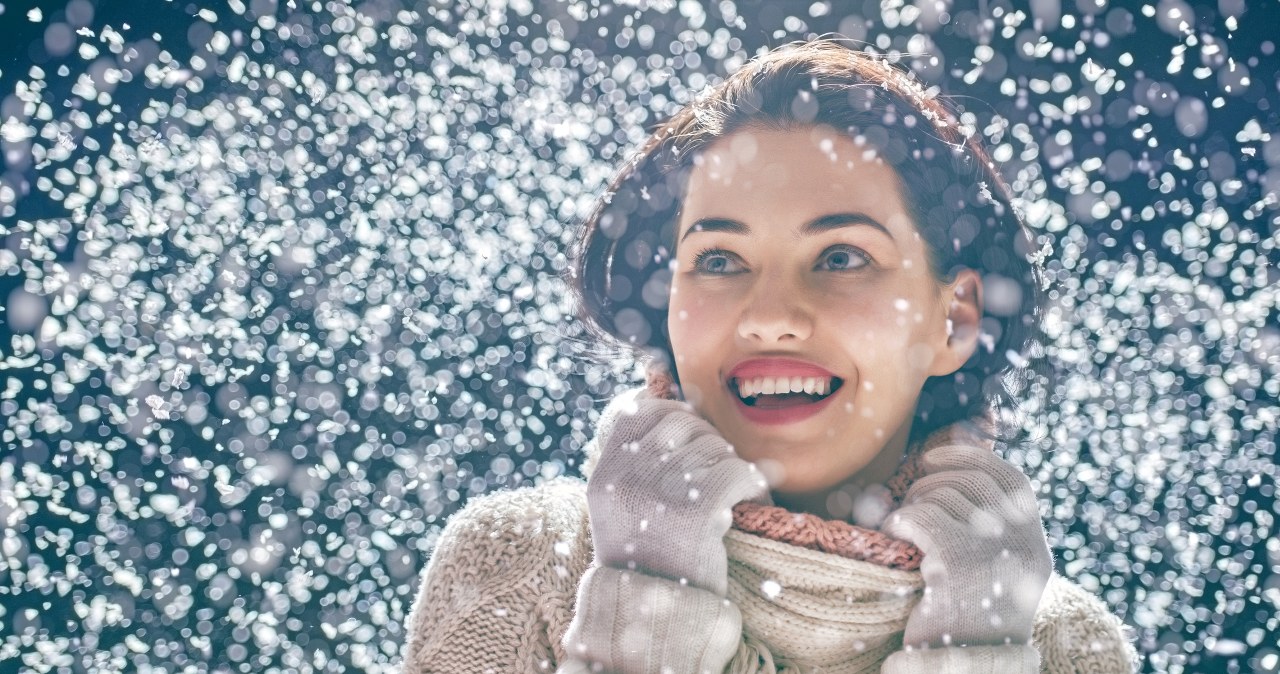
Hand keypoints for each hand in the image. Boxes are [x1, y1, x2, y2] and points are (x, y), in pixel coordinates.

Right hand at [587, 386, 769, 594]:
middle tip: (717, 465)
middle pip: (681, 423)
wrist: (658, 614)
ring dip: (730, 463)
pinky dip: (752, 480)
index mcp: (606, 475)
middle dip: (707, 436)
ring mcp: (661, 492)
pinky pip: (736, 470)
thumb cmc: (647, 557)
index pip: (637, 412)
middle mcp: (628, 478)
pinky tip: (752, 495)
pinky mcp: (697, 510)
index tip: (690, 423)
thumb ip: (640, 459)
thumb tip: (683, 398)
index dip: (670, 409)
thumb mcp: (623, 506)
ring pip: (713, 446)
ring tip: (731, 490)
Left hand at [880, 439, 1051, 648]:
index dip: (972, 457)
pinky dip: (901, 518)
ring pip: (944, 496)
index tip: (935, 456)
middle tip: (913, 499)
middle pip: (973, 482)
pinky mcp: (958, 568)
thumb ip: (985, 523)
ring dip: (914, 501)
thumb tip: (955, 453)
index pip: (1012, 480)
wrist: (962, 669)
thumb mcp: (989, 569)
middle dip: (934, 480)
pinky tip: (894, 533)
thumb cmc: (965, 619)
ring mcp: (993, 557)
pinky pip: (923, 517)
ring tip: (904, 524)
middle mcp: (1023, 549)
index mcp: (1034, 548)